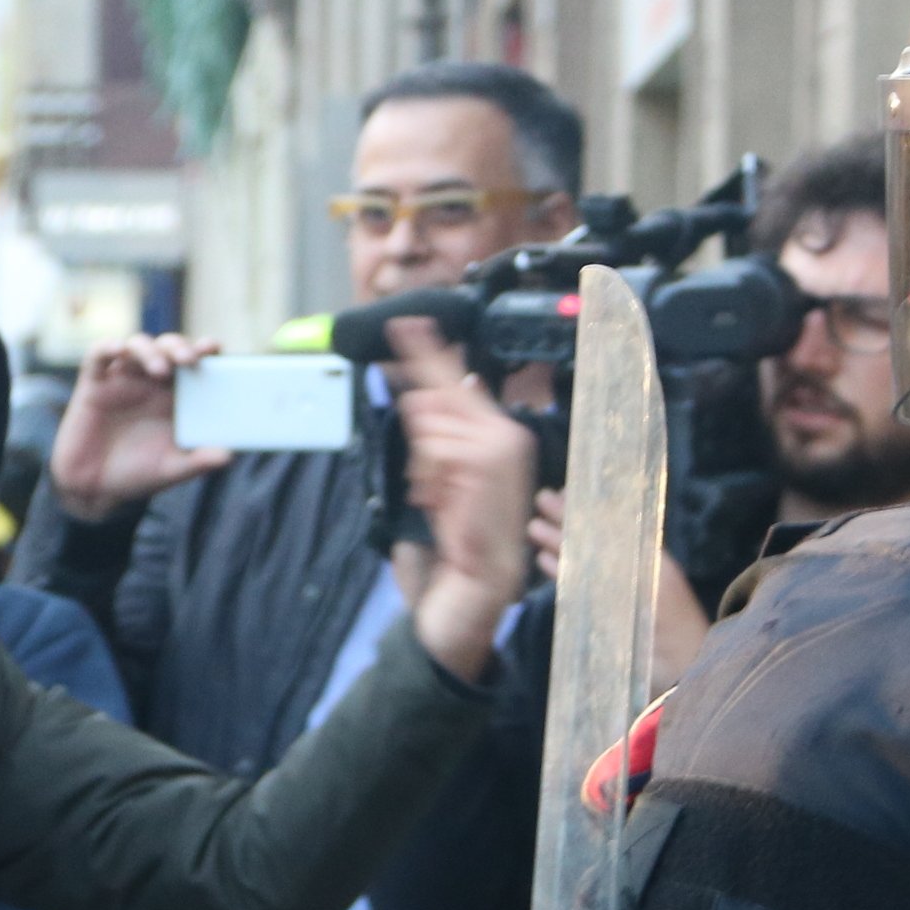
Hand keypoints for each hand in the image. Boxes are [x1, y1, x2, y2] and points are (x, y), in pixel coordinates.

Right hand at [49, 332, 229, 522]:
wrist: (95, 490)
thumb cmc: (138, 474)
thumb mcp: (172, 469)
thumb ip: (199, 461)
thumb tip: (228, 456)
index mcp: (175, 396)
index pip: (195, 362)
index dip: (205, 350)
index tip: (214, 349)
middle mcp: (150, 382)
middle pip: (168, 347)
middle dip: (180, 347)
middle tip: (190, 360)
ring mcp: (121, 380)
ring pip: (137, 345)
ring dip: (150, 351)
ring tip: (160, 370)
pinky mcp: (93, 384)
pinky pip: (98, 356)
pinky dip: (107, 347)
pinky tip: (118, 350)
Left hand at [384, 317, 536, 679]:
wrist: (475, 586)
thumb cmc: (460, 540)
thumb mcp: (442, 484)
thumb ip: (437, 438)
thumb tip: (427, 394)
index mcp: (499, 435)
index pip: (455, 380)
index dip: (426, 352)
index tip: (403, 323)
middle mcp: (506, 434)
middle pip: (437, 393)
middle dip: (420, 433)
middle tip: (433, 482)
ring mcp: (500, 445)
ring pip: (429, 421)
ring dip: (422, 466)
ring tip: (441, 501)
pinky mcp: (487, 460)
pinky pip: (434, 445)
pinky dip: (428, 476)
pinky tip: (442, 503)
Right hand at [523, 485, 711, 682]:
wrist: (682, 667)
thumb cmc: (674, 623)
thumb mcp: (653, 582)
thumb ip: (627, 559)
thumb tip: (600, 527)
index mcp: (645, 557)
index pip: (610, 524)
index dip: (588, 509)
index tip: (566, 491)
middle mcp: (629, 570)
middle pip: (592, 539)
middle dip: (567, 520)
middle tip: (542, 499)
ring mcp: (616, 593)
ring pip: (582, 561)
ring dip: (559, 544)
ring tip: (533, 528)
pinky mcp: (606, 615)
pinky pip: (579, 587)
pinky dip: (562, 573)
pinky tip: (544, 561)